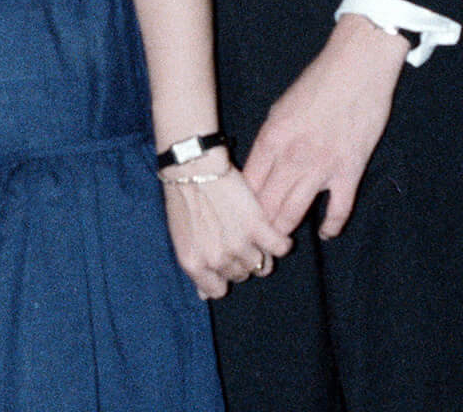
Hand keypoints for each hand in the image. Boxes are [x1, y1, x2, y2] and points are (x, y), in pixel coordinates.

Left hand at [161, 151, 292, 299]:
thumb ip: (197, 266)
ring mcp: (238, 244)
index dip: (224, 275)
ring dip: (262, 251)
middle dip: (241, 260)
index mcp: (195, 264)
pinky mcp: (257, 226)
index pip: (219, 290)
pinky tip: (275, 233)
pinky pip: (280, 247)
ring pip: (261, 264)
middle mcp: (217, 260)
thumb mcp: (181, 238)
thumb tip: (204, 295)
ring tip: (258, 235)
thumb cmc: (183, 197)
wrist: (193, 166)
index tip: (226, 260)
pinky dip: (281, 242)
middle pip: (241, 274)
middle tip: (240, 238)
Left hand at [242, 14, 408, 238]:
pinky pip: (338, 211)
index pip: (246, 186)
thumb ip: (270, 140)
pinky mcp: (349, 170)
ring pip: (293, 215)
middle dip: (256, 228)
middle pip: (265, 207)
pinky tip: (324, 232)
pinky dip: (330, 227)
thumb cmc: (318, 80)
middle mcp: (292, 156)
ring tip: (279, 245)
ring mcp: (321, 166)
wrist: (358, 65)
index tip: (235, 221)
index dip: (238, 208)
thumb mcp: (281, 106)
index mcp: (272, 137)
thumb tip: (260, 168)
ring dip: (284, 233)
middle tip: (253, 242)